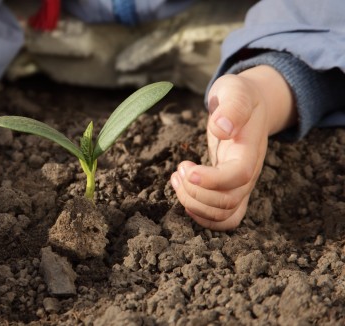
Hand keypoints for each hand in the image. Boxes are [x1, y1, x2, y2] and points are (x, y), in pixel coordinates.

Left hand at [171, 66, 295, 229]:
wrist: (252, 105)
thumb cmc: (240, 96)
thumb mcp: (236, 90)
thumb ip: (232, 106)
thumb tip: (222, 128)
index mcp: (250, 149)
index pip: (238, 175)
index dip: (212, 179)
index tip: (188, 169)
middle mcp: (249, 172)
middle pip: (228, 201)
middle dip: (195, 191)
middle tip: (180, 169)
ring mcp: (241, 184)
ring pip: (223, 214)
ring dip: (193, 203)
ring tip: (177, 178)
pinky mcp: (231, 190)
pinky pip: (224, 219)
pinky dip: (202, 216)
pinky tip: (184, 194)